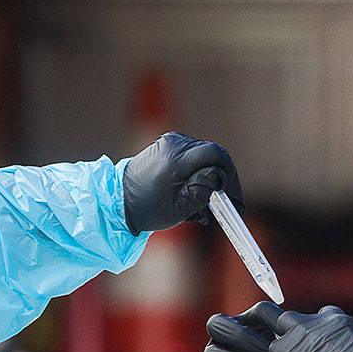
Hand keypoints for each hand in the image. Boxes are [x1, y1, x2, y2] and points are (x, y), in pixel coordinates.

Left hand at [122, 131, 244, 233]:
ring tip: (204, 207)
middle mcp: (174, 144)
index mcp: (176, 157)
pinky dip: (199, 174)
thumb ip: (204, 189)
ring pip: (205, 157)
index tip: (234, 198)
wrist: (119, 201)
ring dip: (210, 179)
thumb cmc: (148, 209)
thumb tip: (221, 177)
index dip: (229, 175)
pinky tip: (194, 195)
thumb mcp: (180, 207)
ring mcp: (170, 142)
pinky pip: (194, 157)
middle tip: (229, 205)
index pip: (215, 154)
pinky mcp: (168, 146)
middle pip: (213, 155)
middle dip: (222, 181)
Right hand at [204, 304, 301, 351]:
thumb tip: (270, 311)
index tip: (269, 341)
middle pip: (213, 329)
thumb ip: (276, 321)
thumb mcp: (286, 339)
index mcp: (235, 329)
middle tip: (266, 351)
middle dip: (239, 337)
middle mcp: (222, 345)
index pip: (220, 320)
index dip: (241, 329)